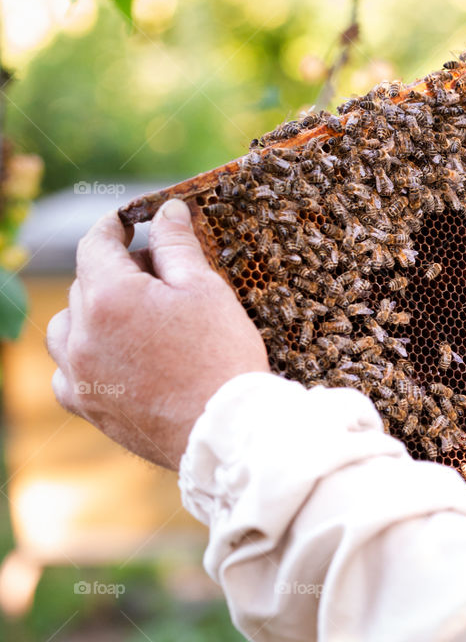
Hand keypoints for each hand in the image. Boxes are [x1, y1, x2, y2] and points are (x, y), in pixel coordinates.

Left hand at [46, 199, 269, 469]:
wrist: (225, 431)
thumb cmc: (221, 356)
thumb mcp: (205, 289)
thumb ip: (176, 244)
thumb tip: (166, 211)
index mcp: (110, 297)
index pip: (95, 243)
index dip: (114, 225)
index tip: (131, 220)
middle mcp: (83, 335)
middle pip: (86, 284)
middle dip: (117, 270)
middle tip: (160, 275)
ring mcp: (80, 375)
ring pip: (65, 327)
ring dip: (89, 313)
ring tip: (130, 316)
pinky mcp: (88, 408)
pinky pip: (66, 373)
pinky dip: (81, 358)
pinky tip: (112, 358)